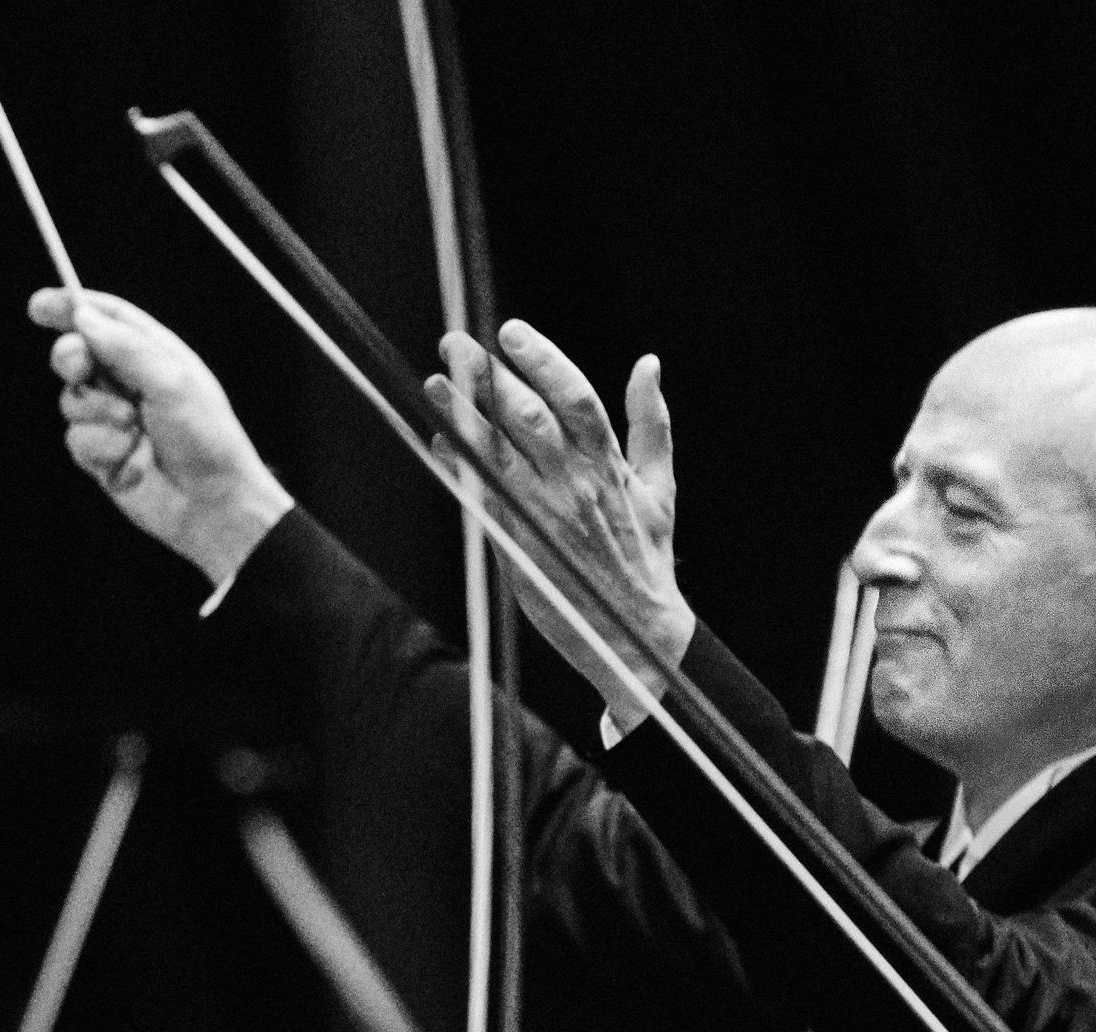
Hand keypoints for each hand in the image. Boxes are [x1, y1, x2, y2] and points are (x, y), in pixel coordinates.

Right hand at [28, 287, 292, 586]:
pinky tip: (134, 462)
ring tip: (135, 431)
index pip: (104, 318)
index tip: (40, 306)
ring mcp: (109, 419)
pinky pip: (77, 441)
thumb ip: (125, 347)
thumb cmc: (205, 436)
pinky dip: (103, 450)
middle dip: (71, 359)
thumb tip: (83, 317)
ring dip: (100, 416)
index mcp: (150, 353)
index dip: (70, 307)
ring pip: (71, 402)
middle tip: (78, 366)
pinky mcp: (99, 455)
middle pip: (75, 354)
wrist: (212, 502)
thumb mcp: (172, 380)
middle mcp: (126, 382)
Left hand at [425, 323, 690, 726]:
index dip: (542, 360)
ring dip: (463, 416)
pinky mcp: (519, 545)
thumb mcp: (660, 486)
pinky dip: (460, 465)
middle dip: (490, 377)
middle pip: (529, 417)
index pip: (575, 397)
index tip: (511, 332)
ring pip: (499, 453)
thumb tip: (649, 363)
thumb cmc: (646, 557)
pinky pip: (482, 496)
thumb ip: (651, 424)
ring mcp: (545, 514)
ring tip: (435, 382)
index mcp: (610, 464)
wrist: (637, 636)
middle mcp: (576, 484)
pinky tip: (439, 440)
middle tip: (455, 342)